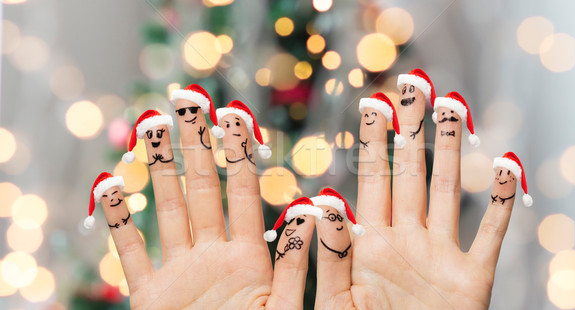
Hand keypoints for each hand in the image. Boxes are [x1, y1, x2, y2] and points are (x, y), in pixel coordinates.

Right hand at [99, 101, 308, 308]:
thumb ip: (299, 263)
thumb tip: (317, 209)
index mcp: (251, 258)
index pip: (245, 193)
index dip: (239, 153)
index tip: (235, 114)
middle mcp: (214, 256)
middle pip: (203, 189)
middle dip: (196, 145)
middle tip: (188, 100)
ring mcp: (181, 274)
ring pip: (167, 210)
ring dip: (158, 169)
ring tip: (151, 125)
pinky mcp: (150, 298)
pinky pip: (131, 253)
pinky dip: (119, 222)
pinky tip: (110, 184)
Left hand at [314, 88, 516, 308]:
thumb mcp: (338, 301)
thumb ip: (332, 255)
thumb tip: (321, 205)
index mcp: (371, 242)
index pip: (372, 178)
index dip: (374, 141)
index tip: (374, 103)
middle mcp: (407, 239)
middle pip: (411, 173)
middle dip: (414, 131)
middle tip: (414, 87)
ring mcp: (440, 254)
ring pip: (448, 191)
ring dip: (452, 151)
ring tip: (453, 109)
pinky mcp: (472, 277)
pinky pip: (490, 234)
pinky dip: (500, 202)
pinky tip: (505, 166)